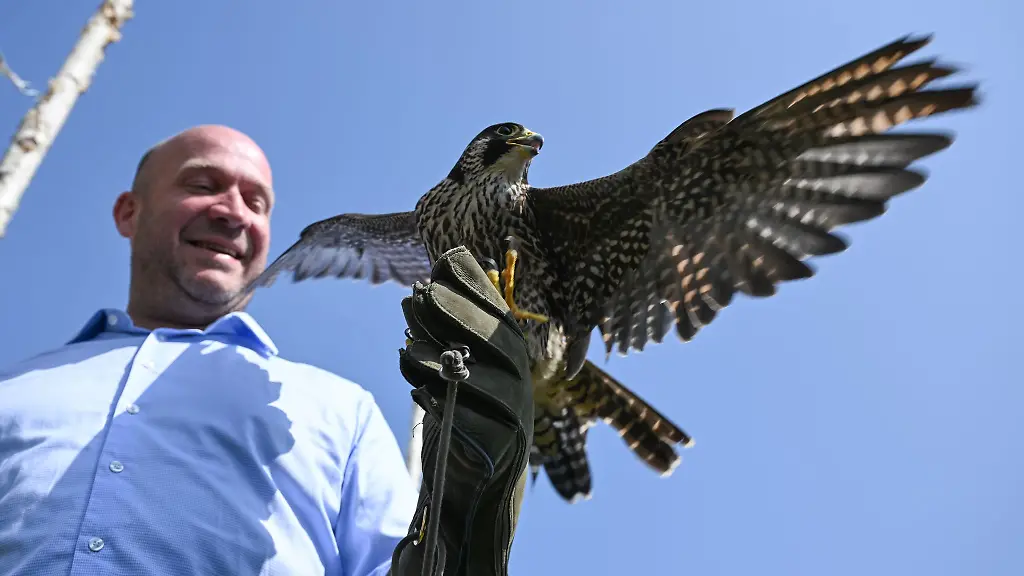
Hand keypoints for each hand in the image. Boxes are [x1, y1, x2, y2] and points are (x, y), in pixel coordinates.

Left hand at [392, 245, 532, 575]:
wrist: (473, 513)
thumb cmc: (461, 442)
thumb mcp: (457, 387)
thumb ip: (450, 347)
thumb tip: (423, 296)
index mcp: (516, 370)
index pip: (500, 320)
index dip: (476, 287)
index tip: (450, 257)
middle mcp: (522, 392)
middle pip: (494, 340)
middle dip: (458, 308)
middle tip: (423, 285)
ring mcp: (512, 422)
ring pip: (478, 371)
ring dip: (441, 340)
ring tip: (410, 314)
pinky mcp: (495, 451)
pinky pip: (463, 413)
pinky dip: (434, 389)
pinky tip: (410, 368)